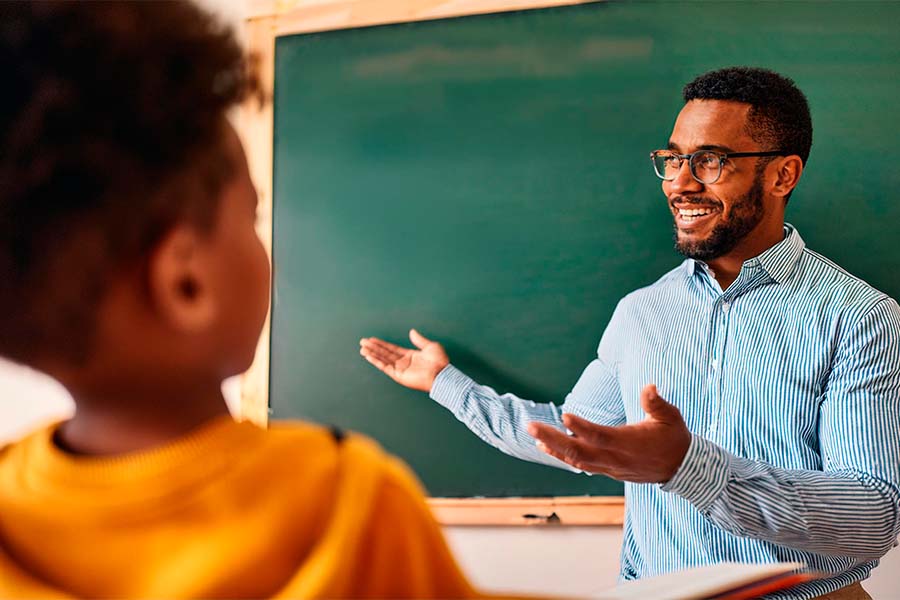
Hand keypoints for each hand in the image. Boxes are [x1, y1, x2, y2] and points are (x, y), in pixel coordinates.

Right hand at [359, 329, 449, 391]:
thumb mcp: (430, 346)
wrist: (441, 373)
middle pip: (384, 353)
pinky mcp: (399, 375)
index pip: (392, 348)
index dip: (382, 344)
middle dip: (373, 347)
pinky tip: (369, 356)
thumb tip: (412, 331)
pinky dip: (376, 361)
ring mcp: (400, 369)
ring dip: (372, 353)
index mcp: (410, 355)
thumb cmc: (439, 361)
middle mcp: (403, 362)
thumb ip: (419, 339)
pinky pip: (385, 367)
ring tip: (362, 348)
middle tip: (362, 341)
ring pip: (382, 359)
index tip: (372, 339)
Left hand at [527, 384, 690, 482]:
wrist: (682, 469)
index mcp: (629, 442)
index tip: (564, 415)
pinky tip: (548, 447)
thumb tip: (649, 386)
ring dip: (554, 448)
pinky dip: (563, 456)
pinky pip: (581, 464)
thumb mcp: (670, 417)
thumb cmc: (674, 438)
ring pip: (576, 460)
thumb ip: (656, 403)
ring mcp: (610, 467)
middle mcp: (615, 458)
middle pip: (578, 451)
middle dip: (553, 438)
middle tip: (531, 426)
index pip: (600, 436)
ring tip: (535, 435)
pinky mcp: (608, 470)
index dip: (581, 427)